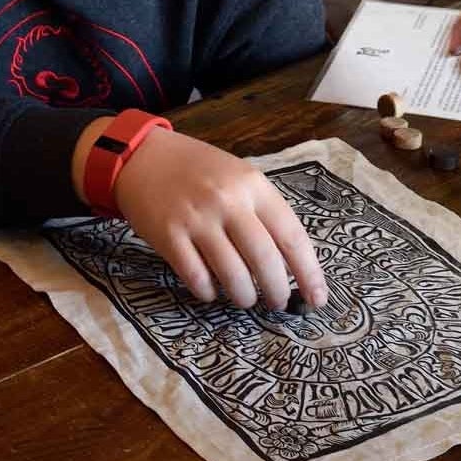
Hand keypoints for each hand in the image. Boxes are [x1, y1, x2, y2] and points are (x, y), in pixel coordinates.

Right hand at [113, 131, 325, 309]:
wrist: (142, 156)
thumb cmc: (198, 171)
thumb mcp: (238, 177)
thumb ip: (262, 213)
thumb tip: (290, 265)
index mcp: (253, 185)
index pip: (291, 236)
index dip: (309, 273)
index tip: (318, 299)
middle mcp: (228, 201)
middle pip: (265, 260)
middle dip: (277, 291)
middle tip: (278, 303)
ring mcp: (196, 220)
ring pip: (233, 275)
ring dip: (244, 296)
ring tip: (245, 298)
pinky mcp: (168, 236)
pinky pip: (197, 278)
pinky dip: (208, 292)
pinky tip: (211, 290)